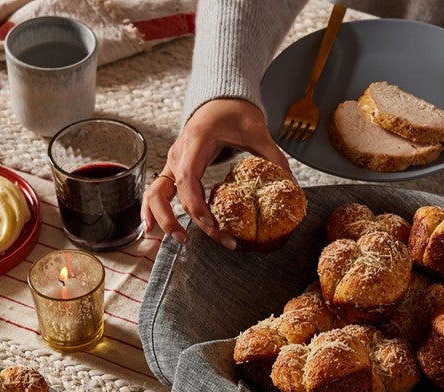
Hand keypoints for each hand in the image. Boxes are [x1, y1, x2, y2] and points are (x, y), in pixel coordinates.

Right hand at [140, 98, 291, 248]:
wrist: (220, 99)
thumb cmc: (235, 112)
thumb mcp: (258, 132)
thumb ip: (274, 158)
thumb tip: (293, 187)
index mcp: (197, 140)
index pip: (187, 177)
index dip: (195, 203)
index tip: (209, 222)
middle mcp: (179, 152)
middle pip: (168, 191)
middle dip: (176, 219)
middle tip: (193, 240)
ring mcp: (173, 161)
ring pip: (156, 193)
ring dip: (162, 217)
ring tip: (177, 240)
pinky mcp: (174, 168)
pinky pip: (156, 190)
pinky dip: (151, 209)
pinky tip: (151, 228)